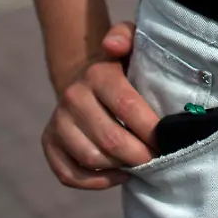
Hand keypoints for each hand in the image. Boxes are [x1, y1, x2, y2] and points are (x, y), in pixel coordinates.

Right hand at [41, 21, 159, 188]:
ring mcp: (58, 122)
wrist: (87, 78)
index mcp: (97, 74)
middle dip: (141, 154)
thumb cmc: (122, 66)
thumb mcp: (130, 42)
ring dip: (122, 166)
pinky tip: (120, 175)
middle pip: (111, 139)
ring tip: (142, 163)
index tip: (168, 139)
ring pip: (92, 158)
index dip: (151, 128)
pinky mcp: (49, 143)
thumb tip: (112, 46)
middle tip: (160, 158)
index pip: (127, 106)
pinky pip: (69, 174)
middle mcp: (73, 97)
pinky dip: (98, 181)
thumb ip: (126, 36)